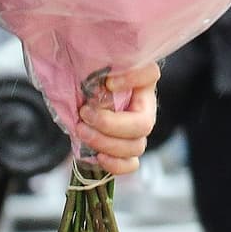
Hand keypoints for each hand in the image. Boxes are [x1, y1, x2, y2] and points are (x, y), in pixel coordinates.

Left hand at [76, 62, 159, 176]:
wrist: (80, 105)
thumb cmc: (86, 80)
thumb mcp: (88, 68)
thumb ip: (93, 67)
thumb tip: (94, 78)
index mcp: (139, 81)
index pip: (150, 74)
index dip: (133, 79)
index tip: (108, 82)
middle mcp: (144, 106)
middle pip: (144, 123)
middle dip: (110, 124)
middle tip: (84, 114)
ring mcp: (138, 131)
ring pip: (136, 146)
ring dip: (106, 143)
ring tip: (82, 131)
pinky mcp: (127, 151)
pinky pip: (131, 164)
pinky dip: (115, 164)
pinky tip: (98, 156)